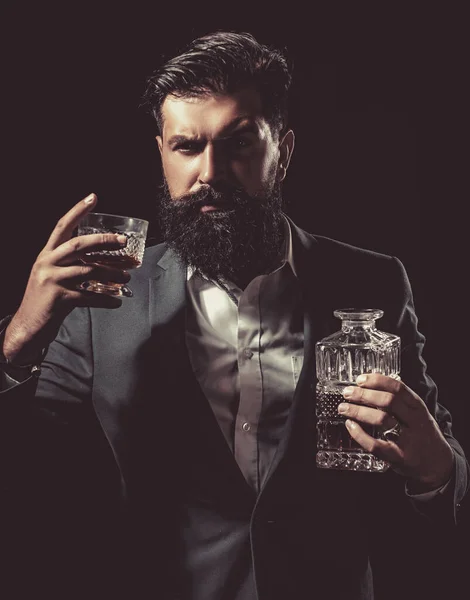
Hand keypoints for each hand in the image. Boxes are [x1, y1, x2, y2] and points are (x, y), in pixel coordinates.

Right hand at [3, 193, 130, 364]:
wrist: (27, 327)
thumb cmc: (45, 301)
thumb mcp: (53, 277)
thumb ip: (71, 266)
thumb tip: (104, 264)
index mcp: (46, 255)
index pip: (62, 226)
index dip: (77, 211)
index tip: (93, 198)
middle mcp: (47, 263)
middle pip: (78, 244)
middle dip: (103, 241)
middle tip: (122, 241)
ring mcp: (52, 280)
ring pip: (89, 271)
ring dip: (112, 273)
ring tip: (127, 276)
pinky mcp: (59, 298)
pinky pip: (90, 296)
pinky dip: (106, 299)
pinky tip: (116, 301)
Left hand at [338, 374, 453, 490]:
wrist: (437, 465)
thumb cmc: (421, 434)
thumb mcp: (417, 414)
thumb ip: (399, 401)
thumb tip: (370, 385)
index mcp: (418, 407)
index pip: (398, 388)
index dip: (377, 381)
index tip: (360, 379)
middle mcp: (415, 421)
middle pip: (388, 401)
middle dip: (364, 395)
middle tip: (347, 393)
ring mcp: (408, 440)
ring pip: (382, 420)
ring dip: (359, 411)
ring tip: (343, 408)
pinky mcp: (398, 458)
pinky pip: (376, 445)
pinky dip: (360, 434)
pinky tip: (350, 426)